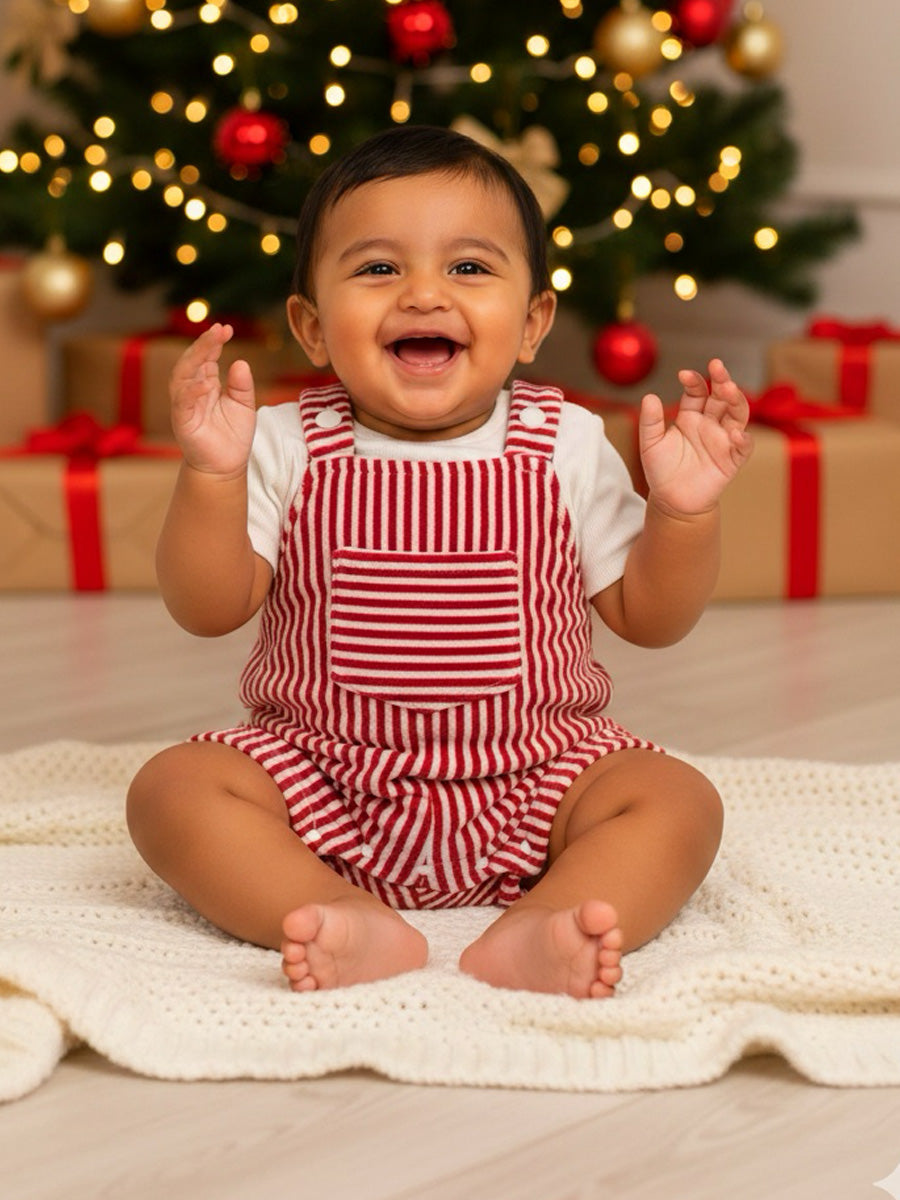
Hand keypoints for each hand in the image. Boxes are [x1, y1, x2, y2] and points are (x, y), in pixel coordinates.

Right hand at [169, 323, 256, 476]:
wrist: (226, 467)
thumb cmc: (234, 436)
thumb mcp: (244, 405)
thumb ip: (242, 385)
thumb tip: (240, 362)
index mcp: (206, 384)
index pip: (206, 357)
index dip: (214, 342)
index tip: (226, 328)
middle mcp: (192, 391)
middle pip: (192, 361)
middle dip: (204, 344)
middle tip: (219, 330)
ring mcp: (185, 405)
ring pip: (182, 376)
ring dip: (195, 359)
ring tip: (212, 345)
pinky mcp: (182, 422)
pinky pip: (183, 402)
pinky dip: (192, 391)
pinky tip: (207, 383)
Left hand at [638, 358, 751, 515]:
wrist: (672, 501)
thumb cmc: (661, 470)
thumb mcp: (650, 444)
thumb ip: (650, 422)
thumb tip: (649, 396)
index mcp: (691, 416)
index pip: (698, 392)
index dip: (694, 381)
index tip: (684, 375)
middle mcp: (710, 424)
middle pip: (722, 397)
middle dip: (721, 380)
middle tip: (717, 367)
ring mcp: (723, 440)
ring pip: (737, 414)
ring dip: (736, 400)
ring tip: (729, 389)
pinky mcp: (732, 460)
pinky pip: (743, 447)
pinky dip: (743, 439)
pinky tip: (736, 434)